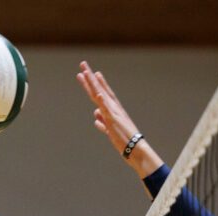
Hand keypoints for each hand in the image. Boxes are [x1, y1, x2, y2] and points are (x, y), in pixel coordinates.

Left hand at [77, 61, 162, 177]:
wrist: (135, 149)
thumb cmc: (124, 140)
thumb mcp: (110, 130)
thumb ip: (102, 122)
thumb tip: (95, 116)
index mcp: (112, 110)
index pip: (101, 94)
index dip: (95, 83)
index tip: (89, 73)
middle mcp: (113, 108)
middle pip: (99, 90)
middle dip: (90, 78)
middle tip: (83, 64)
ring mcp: (113, 113)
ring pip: (100, 96)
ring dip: (92, 84)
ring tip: (84, 73)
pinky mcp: (114, 121)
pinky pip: (107, 110)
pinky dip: (102, 102)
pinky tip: (97, 93)